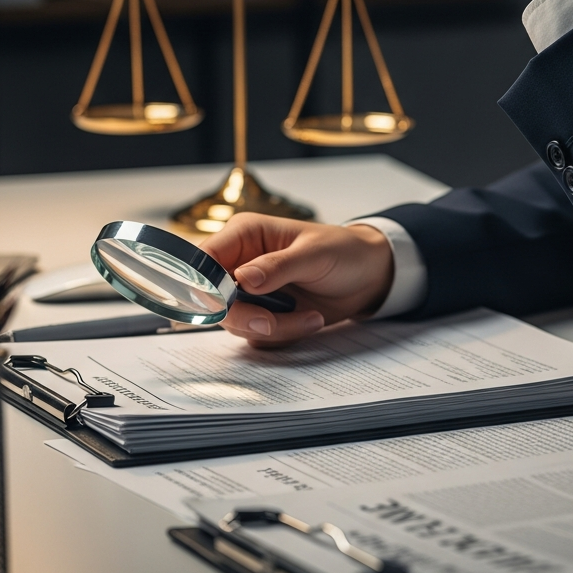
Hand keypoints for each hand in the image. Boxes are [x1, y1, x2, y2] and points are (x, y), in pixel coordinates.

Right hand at [200, 214, 393, 347]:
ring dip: (273, 327)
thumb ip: (277, 266)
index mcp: (245, 235)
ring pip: (237, 322)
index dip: (204, 284)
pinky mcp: (265, 314)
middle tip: (271, 323)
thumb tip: (242, 278)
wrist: (368, 276)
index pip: (204, 259)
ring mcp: (252, 292)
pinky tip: (310, 320)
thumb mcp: (314, 254)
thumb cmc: (343, 251)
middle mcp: (241, 263)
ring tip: (310, 316)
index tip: (224, 304)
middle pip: (214, 300)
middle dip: (244, 316)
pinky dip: (283, 335)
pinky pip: (257, 336)